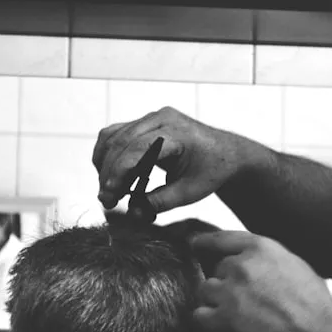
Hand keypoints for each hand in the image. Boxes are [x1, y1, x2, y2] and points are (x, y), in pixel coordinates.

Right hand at [93, 107, 254, 217]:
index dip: (118, 171)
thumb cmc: (212, 171)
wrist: (226, 154)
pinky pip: (116, 135)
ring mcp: (152, 118)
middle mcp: (161, 119)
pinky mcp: (144, 123)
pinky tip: (112, 178)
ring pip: (112, 137)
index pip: (137, 148)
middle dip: (108, 173)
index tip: (109, 194)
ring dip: (105, 165)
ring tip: (110, 193)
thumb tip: (132, 213)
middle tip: (106, 201)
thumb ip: (160, 202)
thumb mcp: (190, 192)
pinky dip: (109, 156)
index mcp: (177, 132)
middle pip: (120, 142)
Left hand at [190, 231, 331, 331]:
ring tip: (241, 318)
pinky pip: (199, 316)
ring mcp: (231, 292)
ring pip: (206, 291)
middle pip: (215, 270)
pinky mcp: (225, 319)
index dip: (204, 243)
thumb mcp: (294, 265)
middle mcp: (242, 265)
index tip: (195, 245)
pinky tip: (225, 329)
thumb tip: (246, 262)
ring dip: (216, 304)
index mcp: (261, 247)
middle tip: (248, 305)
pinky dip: (209, 324)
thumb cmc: (315, 306)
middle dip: (226, 285)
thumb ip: (265, 259)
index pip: (220, 239)